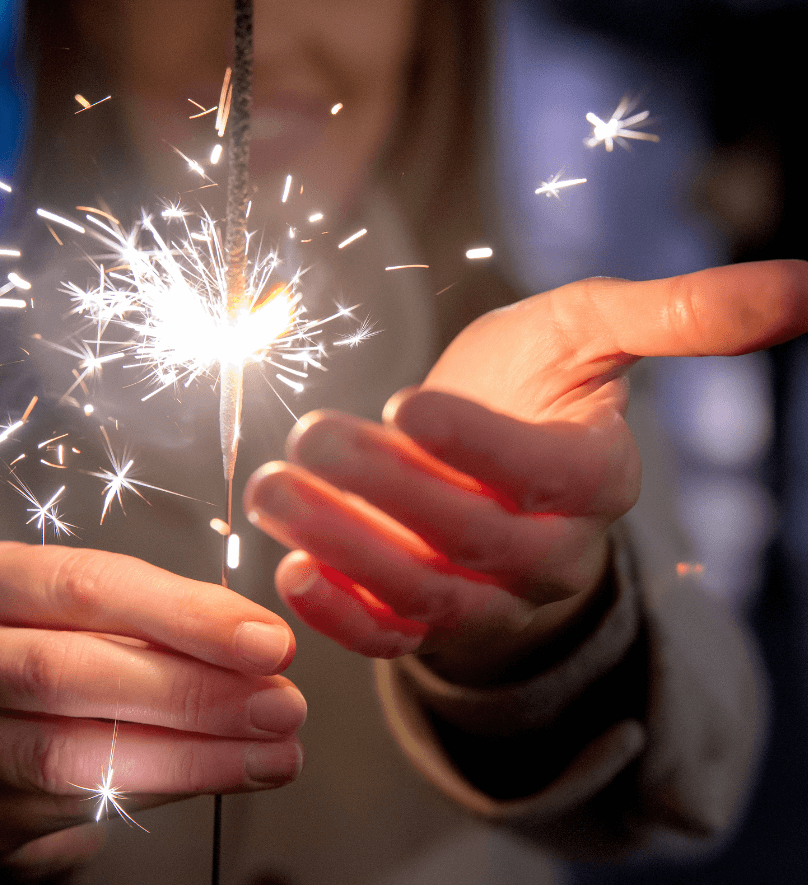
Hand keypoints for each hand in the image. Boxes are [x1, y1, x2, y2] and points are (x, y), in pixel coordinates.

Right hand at [0, 542, 304, 873]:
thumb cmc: (34, 644)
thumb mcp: (78, 608)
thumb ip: (155, 618)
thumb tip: (258, 643)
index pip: (90, 586)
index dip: (188, 616)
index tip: (268, 642)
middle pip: (69, 673)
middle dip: (193, 693)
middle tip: (280, 706)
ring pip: (63, 757)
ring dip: (187, 759)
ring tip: (267, 755)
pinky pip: (58, 815)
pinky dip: (148, 797)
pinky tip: (208, 779)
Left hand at [245, 260, 807, 683]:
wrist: (484, 456)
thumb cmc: (533, 385)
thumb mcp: (592, 331)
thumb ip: (679, 314)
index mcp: (592, 484)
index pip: (546, 479)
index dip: (481, 446)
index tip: (408, 399)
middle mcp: (545, 556)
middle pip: (474, 542)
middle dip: (388, 492)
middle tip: (310, 438)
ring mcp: (484, 599)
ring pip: (423, 595)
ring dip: (343, 547)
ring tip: (273, 492)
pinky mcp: (428, 624)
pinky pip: (390, 637)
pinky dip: (340, 617)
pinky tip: (289, 572)